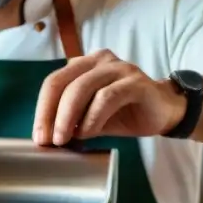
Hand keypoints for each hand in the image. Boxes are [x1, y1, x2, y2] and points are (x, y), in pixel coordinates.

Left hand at [32, 50, 186, 146]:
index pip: (53, 82)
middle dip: (51, 115)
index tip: (39, 137)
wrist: (164, 112)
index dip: (42, 110)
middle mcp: (99, 60)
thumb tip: (45, 138)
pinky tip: (89, 133)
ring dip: (69, 117)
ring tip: (67, 139)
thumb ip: (70, 122)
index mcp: (83, 65)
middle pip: (63, 83)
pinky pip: (107, 97)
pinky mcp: (136, 82)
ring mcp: (118, 68)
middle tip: (50, 141)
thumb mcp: (89, 119)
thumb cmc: (123, 114)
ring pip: (82, 88)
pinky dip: (93, 117)